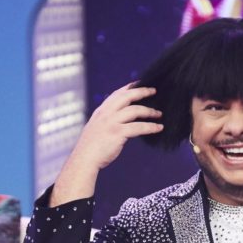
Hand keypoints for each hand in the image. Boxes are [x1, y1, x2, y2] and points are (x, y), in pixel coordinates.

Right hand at [51, 82, 162, 204]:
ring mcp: (112, 122)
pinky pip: (138, 127)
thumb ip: (107, 121)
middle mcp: (106, 114)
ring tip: (159, 114)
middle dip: (142, 92)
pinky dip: (151, 127)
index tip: (140, 83)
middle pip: (127, 96)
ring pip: (135, 110)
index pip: (117, 94)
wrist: (84, 159)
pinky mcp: (117, 133)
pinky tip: (158, 128)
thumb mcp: (96, 128)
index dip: (130, 87)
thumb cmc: (91, 148)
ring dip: (150, 111)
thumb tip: (123, 120)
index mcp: (101, 111)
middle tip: (154, 91)